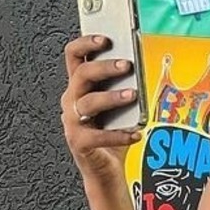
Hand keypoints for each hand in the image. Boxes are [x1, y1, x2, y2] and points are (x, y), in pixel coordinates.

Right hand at [61, 34, 141, 178]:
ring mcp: (73, 122)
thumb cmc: (110, 135)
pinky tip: (136, 133)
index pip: (74, 55)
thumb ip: (122, 87)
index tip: (106, 38)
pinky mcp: (79, 143)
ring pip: (89, 102)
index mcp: (78, 86)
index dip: (87, 43)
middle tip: (127, 65)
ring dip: (112, 97)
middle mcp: (72, 101)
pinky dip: (120, 134)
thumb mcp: (117, 106)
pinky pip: (99, 136)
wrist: (105, 170)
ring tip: (132, 95)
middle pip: (82, 74)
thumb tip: (137, 69)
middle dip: (105, 67)